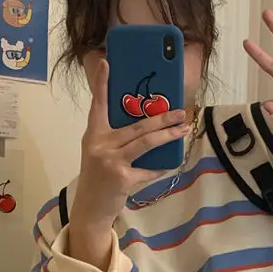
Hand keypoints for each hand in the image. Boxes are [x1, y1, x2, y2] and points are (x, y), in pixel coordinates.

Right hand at [71, 59, 189, 232]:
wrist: (89, 209)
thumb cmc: (98, 178)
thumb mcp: (100, 153)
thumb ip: (116, 138)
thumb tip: (148, 126)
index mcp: (93, 134)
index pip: (98, 104)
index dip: (102, 84)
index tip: (107, 63)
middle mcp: (100, 144)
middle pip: (137, 125)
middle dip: (162, 118)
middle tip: (180, 111)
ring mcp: (110, 161)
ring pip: (146, 142)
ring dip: (168, 135)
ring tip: (183, 129)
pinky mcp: (122, 178)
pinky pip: (148, 169)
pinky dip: (161, 166)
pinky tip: (171, 163)